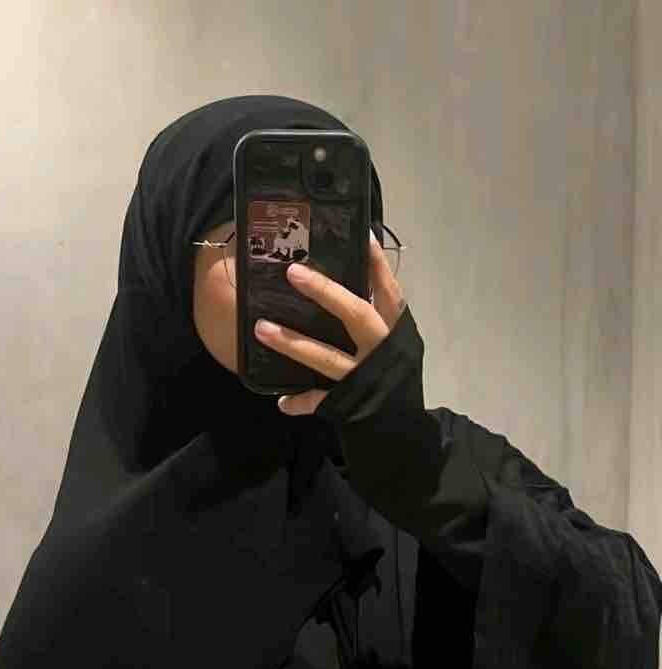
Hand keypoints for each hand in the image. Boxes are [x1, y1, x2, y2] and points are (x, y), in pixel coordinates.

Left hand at [254, 232, 406, 416]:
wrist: (407, 433)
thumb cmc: (398, 379)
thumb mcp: (399, 346)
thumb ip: (379, 318)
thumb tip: (355, 275)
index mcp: (397, 333)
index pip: (390, 292)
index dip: (378, 266)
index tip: (364, 236)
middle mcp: (383, 351)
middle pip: (356, 315)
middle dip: (326, 293)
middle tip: (293, 272)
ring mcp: (364, 379)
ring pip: (327, 358)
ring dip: (293, 343)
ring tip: (261, 328)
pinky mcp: (349, 405)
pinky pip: (320, 401)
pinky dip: (300, 401)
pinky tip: (281, 401)